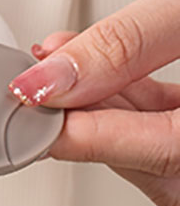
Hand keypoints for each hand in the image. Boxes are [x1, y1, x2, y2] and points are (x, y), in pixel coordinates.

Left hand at [9, 0, 179, 205]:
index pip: (168, 151)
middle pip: (165, 164)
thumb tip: (54, 78)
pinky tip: (99, 74)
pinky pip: (176, 130)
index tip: (41, 116)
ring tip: (60, 66)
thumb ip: (125, 41)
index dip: (97, 136)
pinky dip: (135, 105)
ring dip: (108, 113)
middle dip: (96, 125)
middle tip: (38, 90)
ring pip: (166, 153)